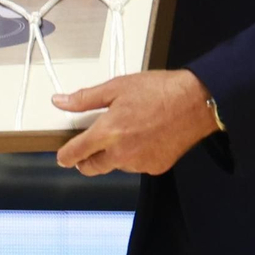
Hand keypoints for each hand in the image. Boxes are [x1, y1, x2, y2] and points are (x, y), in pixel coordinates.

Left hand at [52, 70, 216, 176]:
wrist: (195, 102)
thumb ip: (85, 98)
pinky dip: (135, 156)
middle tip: (87, 148)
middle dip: (86, 161)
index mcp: (108, 133)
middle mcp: (122, 153)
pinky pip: (137, 166)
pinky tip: (143, 138)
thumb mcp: (116, 87)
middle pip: (92, 168)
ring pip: (116, 166)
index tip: (62, 157)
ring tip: (125, 132)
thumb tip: (60, 101)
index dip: (65, 157)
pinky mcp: (156, 168)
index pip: (77, 153)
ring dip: (113, 155)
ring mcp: (140, 164)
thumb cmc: (158, 91)